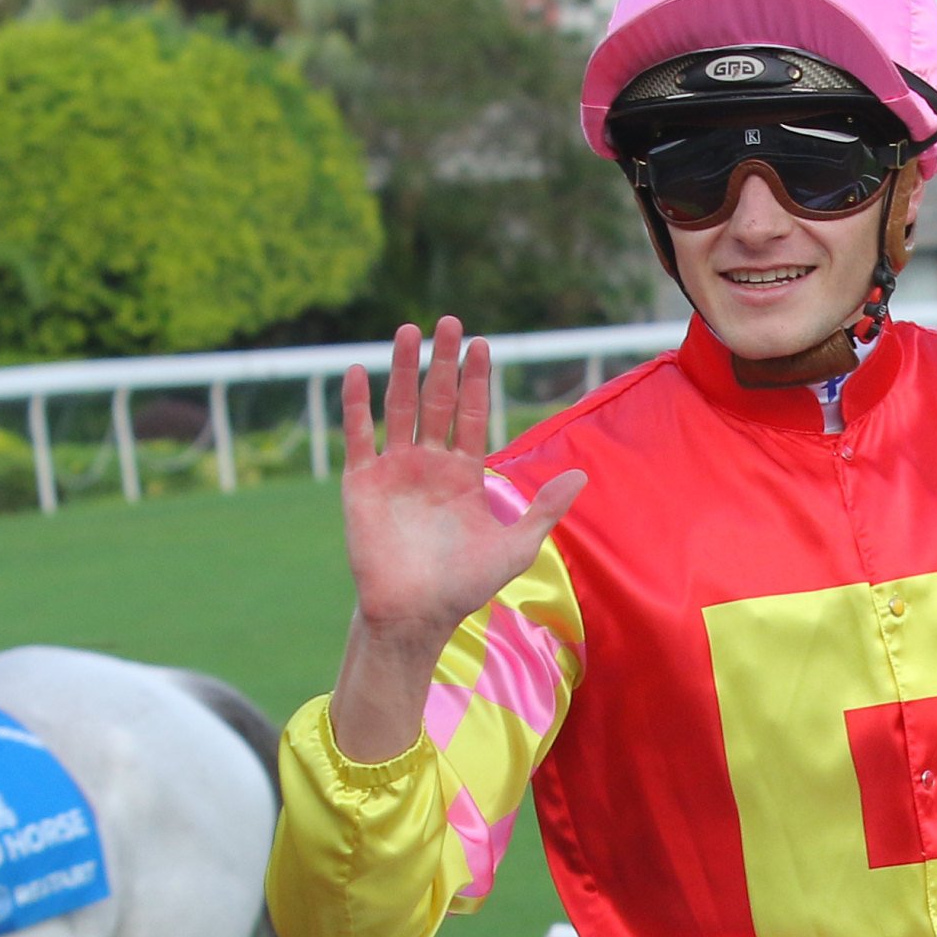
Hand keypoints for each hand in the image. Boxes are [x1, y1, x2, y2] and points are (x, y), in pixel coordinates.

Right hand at [329, 317, 584, 764]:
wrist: (417, 614)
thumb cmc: (466, 586)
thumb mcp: (516, 547)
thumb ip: (544, 508)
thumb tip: (581, 475)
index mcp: (465, 473)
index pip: (473, 414)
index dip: (476, 380)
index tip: (481, 344)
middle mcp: (430, 463)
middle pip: (436, 400)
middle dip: (442, 362)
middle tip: (449, 321)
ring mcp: (395, 469)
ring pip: (398, 408)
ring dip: (401, 369)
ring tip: (408, 331)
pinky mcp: (362, 483)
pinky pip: (358, 437)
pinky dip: (355, 406)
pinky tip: (356, 373)